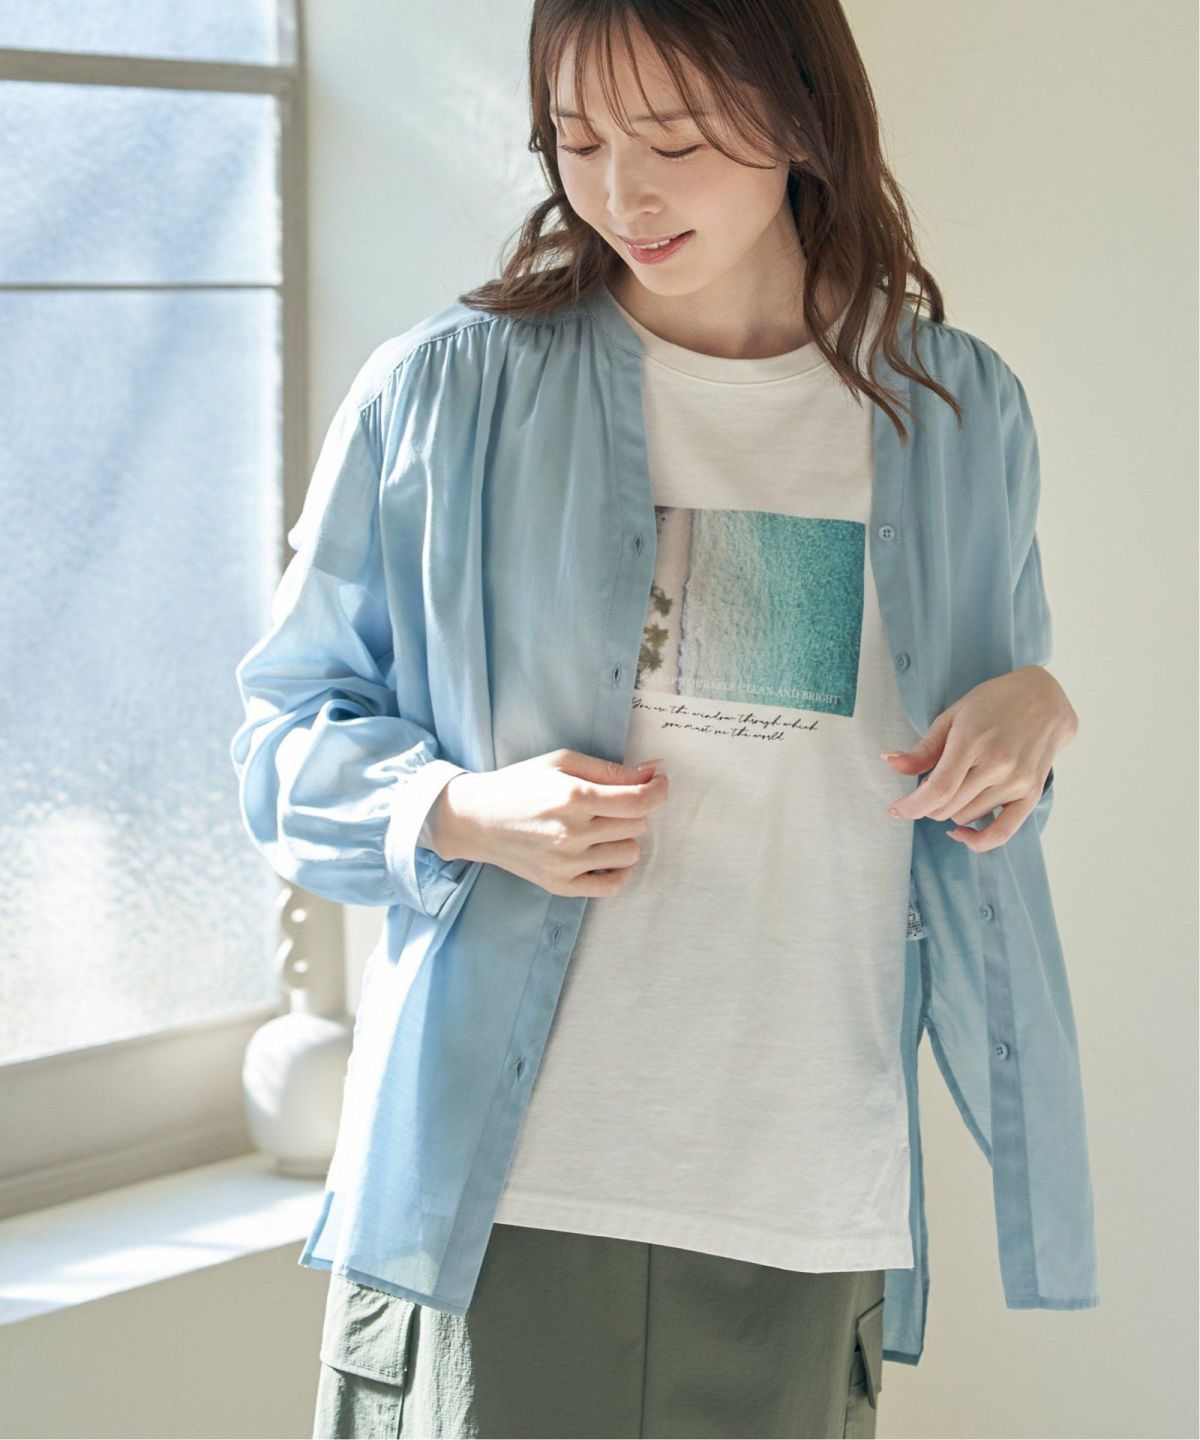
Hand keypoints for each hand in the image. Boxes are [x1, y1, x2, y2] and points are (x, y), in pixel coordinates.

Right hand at [427, 748, 668, 896]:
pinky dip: (617, 870)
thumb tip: (653, 771)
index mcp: (574, 797)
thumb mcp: (561, 762)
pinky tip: (603, 854)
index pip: (639, 802)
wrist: (475, 819)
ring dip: (623, 838)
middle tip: (611, 802)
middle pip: (637, 825)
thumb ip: (610, 770)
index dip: (658, 790)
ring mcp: (566, 864)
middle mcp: (572, 833)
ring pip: (630, 854)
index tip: (658, 783)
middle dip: (632, 810)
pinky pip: (613, 885)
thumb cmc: (519, 784)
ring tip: (600, 827)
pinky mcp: (560, 885)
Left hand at [881, 665, 1077, 851]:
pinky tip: (961, 833)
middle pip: (947, 807)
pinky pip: (1001, 833)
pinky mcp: (1031, 795)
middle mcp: (997, 765)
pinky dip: (977, 840)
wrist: (1044, 700)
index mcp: (972, 741)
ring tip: (955, 786)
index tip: (895, 810)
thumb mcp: (952, 717)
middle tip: (928, 787)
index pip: (938, 789)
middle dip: (927, 803)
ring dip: (950, 809)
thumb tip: (892, 764)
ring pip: (965, 817)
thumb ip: (924, 748)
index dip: (911, 806)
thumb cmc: (993, 704)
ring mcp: (1017, 782)